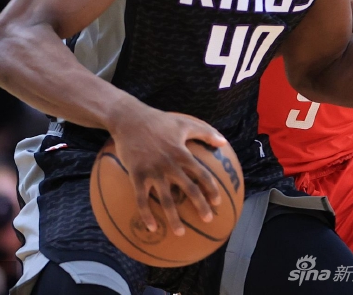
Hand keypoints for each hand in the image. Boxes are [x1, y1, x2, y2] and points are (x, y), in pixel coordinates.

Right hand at [108, 101, 227, 235]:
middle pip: (188, 189)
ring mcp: (152, 171)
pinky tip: (152, 228)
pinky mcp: (136, 175)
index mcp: (182, 153)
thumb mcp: (185, 123)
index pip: (202, 174)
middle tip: (207, 219)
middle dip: (200, 206)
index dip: (211, 189)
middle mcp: (170, 164)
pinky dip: (147, 215)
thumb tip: (224, 143)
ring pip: (166, 199)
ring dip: (174, 218)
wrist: (129, 119)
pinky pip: (141, 199)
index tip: (218, 202)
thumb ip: (206, 132)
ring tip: (180, 232)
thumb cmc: (159, 121)